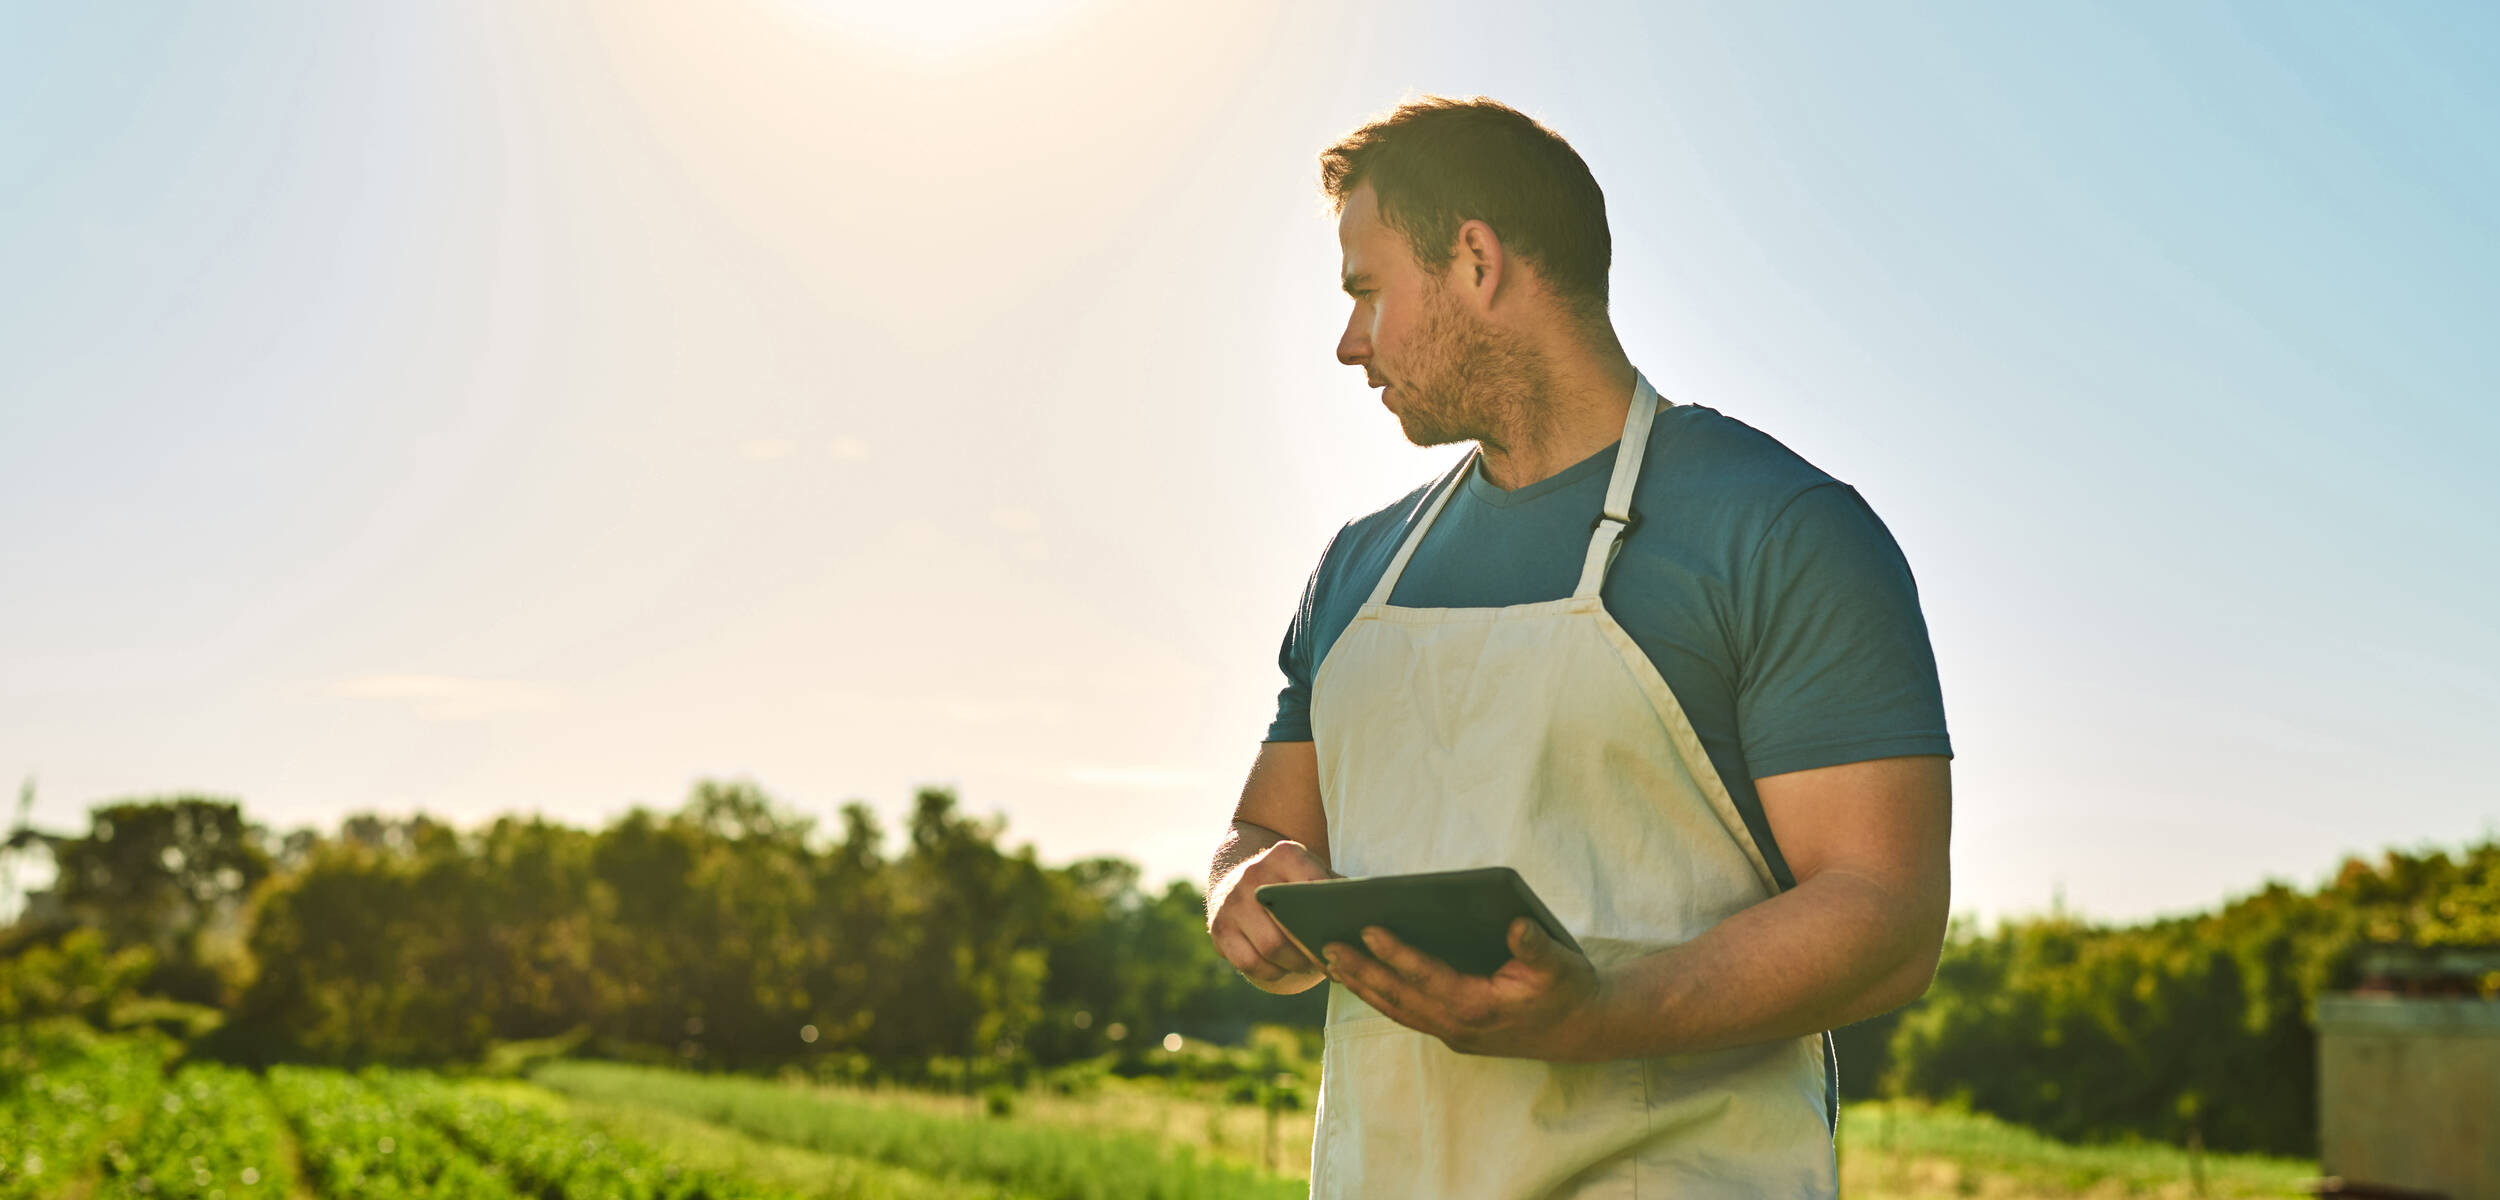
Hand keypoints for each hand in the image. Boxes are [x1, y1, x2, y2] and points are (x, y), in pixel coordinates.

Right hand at [1208, 840, 1339, 992]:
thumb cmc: (1289, 882)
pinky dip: (1273, 972)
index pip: (1314, 888)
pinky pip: (1250, 964)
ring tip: (1312, 966)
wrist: (1237, 876)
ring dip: (1296, 964)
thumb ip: (1336, 889)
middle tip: (1333, 962)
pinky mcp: (1219, 930)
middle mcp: (1253, 875)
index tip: (1349, 936)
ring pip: (1270, 948)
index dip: (1333, 916)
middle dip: (1315, 950)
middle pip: (1290, 926)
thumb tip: (1372, 915)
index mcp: (1284, 855)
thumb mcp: (1312, 871)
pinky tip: (1286, 968)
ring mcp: (1232, 903)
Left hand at [1323, 917, 1609, 1061]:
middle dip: (1361, 971)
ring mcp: (1452, 1034)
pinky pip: (1406, 1014)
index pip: (1427, 977)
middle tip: (1326, 943)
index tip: (1367, 929)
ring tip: (1330, 959)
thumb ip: (1535, 946)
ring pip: (1396, 1009)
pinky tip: (1360, 977)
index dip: (1396, 954)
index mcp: (1479, 1006)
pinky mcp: (1451, 1034)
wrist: (1580, 1031)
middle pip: (1398, 997)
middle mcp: (1458, 1026)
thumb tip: (1515, 924)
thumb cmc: (1567, 990)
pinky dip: (1380, 996)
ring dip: (1362, 986)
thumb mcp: (1559, 964)